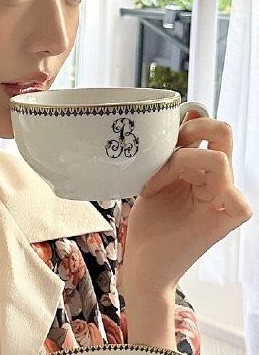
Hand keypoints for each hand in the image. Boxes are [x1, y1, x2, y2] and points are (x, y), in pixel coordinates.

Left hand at [118, 111, 252, 294]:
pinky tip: (160, 194)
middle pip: (223, 131)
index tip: (156, 138)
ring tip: (152, 183)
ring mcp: (221, 201)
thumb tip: (187, 114)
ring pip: (217, 159)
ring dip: (177, 162)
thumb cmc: (149, 224)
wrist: (142, 264)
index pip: (211, 126)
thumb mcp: (154, 177)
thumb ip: (172, 151)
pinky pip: (237, 199)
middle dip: (189, 130)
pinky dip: (191, 185)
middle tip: (162, 151)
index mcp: (204, 169)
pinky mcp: (219, 222)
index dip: (185, 122)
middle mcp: (218, 181)